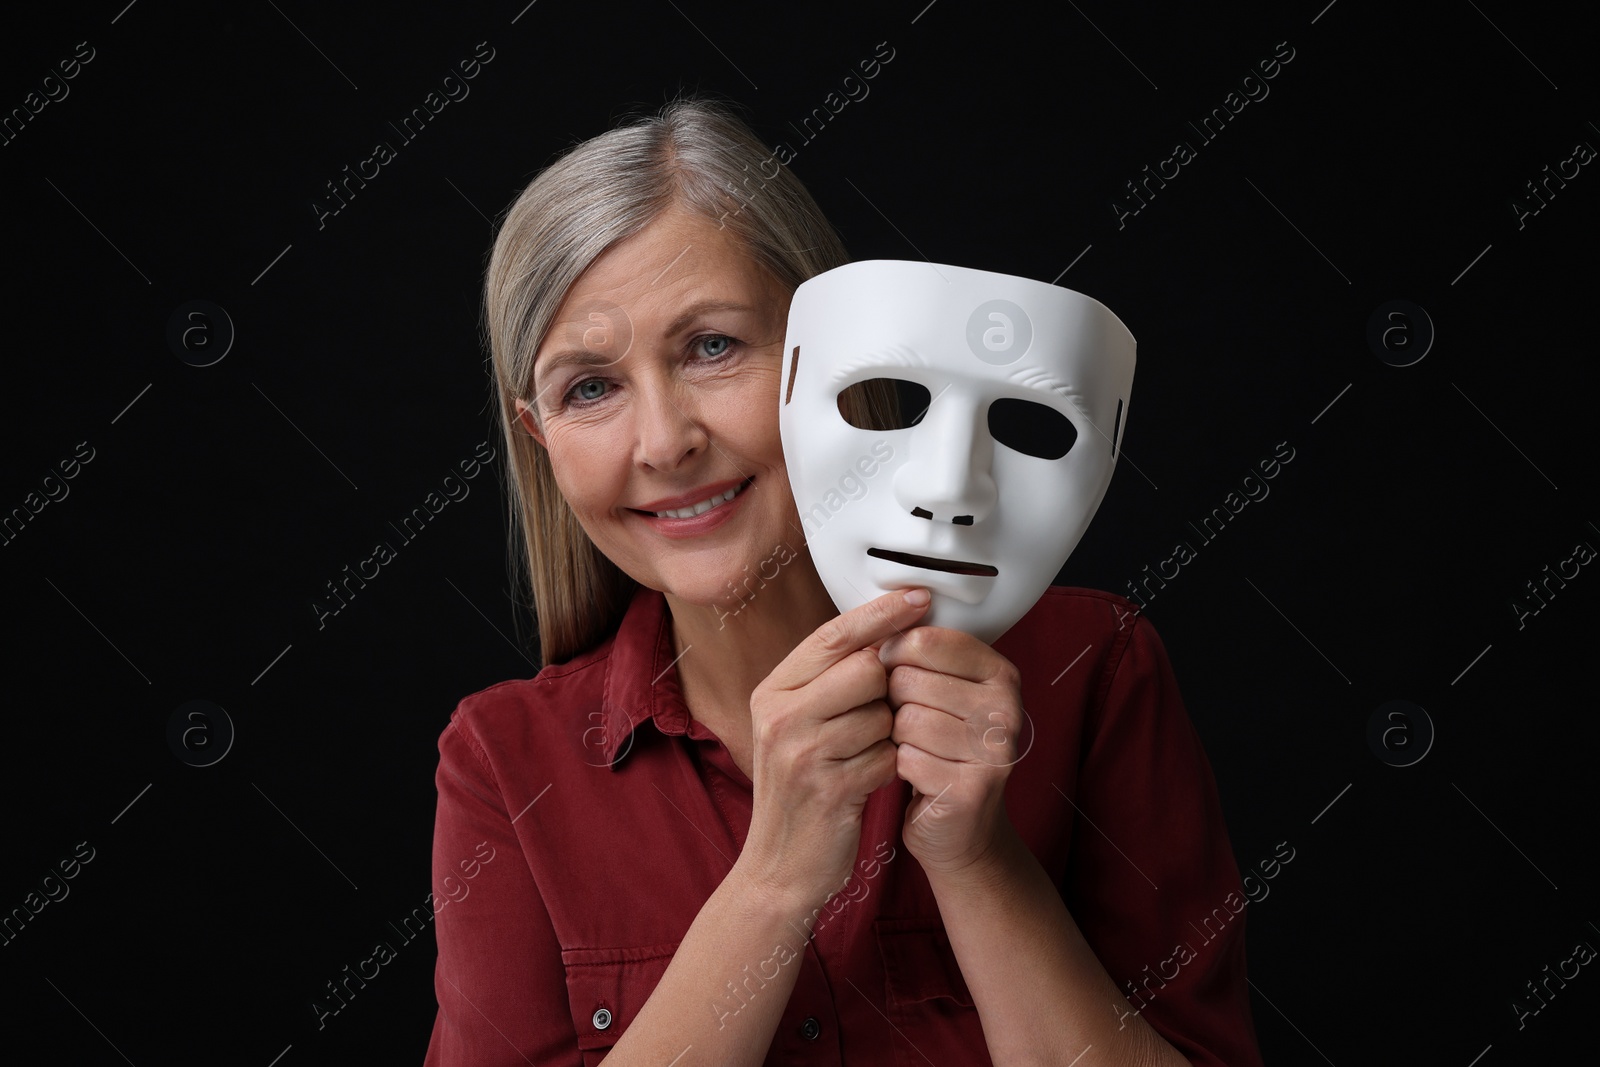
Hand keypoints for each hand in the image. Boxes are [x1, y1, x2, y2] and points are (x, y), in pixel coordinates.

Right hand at [739, 588, 932, 907]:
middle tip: (877, 718)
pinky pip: (888, 755)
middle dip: (887, 690)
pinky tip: (869, 781)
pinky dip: (891, 767)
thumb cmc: (800, 789)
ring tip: (864, 756)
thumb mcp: (796, 726)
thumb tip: (885, 631)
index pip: (834, 634)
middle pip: (866, 668)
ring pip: (883, 712)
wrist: (779, 867)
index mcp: (772, 691)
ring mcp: (801, 751)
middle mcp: (779, 715)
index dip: (881, 613)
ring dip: (890, 734)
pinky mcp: (829, 787)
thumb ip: (828, 681)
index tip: (921, 597)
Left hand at [880, 625, 1027, 877]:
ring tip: (915, 749)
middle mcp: (1006, 706)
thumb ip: (919, 653)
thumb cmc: (938, 750)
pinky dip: (900, 768)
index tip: (896, 678)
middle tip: (909, 725)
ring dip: (896, 738)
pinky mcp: (974, 788)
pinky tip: (917, 776)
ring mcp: (995, 749)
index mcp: (999, 671)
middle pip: (910, 679)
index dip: (893, 659)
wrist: (959, 827)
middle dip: (893, 703)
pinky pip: (907, 759)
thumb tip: (881, 612)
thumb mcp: (938, 692)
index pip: (924, 640)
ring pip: (906, 719)